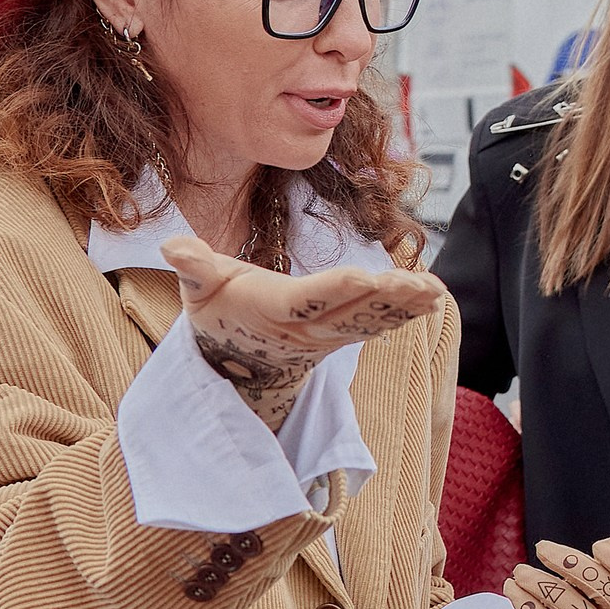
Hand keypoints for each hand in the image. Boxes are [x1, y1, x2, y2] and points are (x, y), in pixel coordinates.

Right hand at [163, 233, 446, 430]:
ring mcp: (328, 336)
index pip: (308, 299)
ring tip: (436, 289)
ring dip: (404, 307)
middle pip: (350, 313)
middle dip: (386, 300)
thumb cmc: (218, 311)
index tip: (367, 277)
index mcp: (273, 309)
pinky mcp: (342, 336)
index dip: (337, 289)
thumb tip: (173, 246)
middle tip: (418, 284)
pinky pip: (377, 323)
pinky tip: (434, 295)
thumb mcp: (199, 288)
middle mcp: (306, 327)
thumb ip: (192, 267)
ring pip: (371, 321)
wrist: (234, 363)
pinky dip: (406, 311)